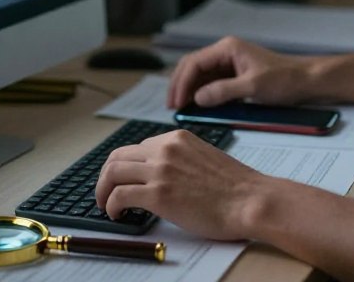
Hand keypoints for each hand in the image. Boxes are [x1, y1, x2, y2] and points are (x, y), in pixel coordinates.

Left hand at [95, 129, 266, 240]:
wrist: (250, 200)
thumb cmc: (234, 186)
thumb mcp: (203, 157)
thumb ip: (181, 158)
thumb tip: (162, 174)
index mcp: (177, 138)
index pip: (137, 147)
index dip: (126, 166)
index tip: (124, 180)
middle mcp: (165, 149)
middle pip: (118, 156)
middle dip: (106, 176)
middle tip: (105, 192)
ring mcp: (160, 170)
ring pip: (112, 172)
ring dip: (102, 190)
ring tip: (105, 205)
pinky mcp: (158, 194)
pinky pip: (119, 196)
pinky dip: (110, 205)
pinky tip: (117, 215)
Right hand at [167, 36, 314, 108]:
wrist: (306, 81)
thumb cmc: (284, 80)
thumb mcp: (253, 87)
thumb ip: (224, 92)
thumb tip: (198, 98)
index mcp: (227, 48)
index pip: (194, 63)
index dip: (181, 83)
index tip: (176, 102)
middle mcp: (225, 52)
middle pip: (192, 66)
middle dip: (180, 85)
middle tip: (172, 106)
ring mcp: (229, 64)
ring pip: (200, 75)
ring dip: (189, 90)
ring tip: (180, 108)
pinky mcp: (234, 75)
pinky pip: (211, 83)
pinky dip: (201, 94)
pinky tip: (197, 106)